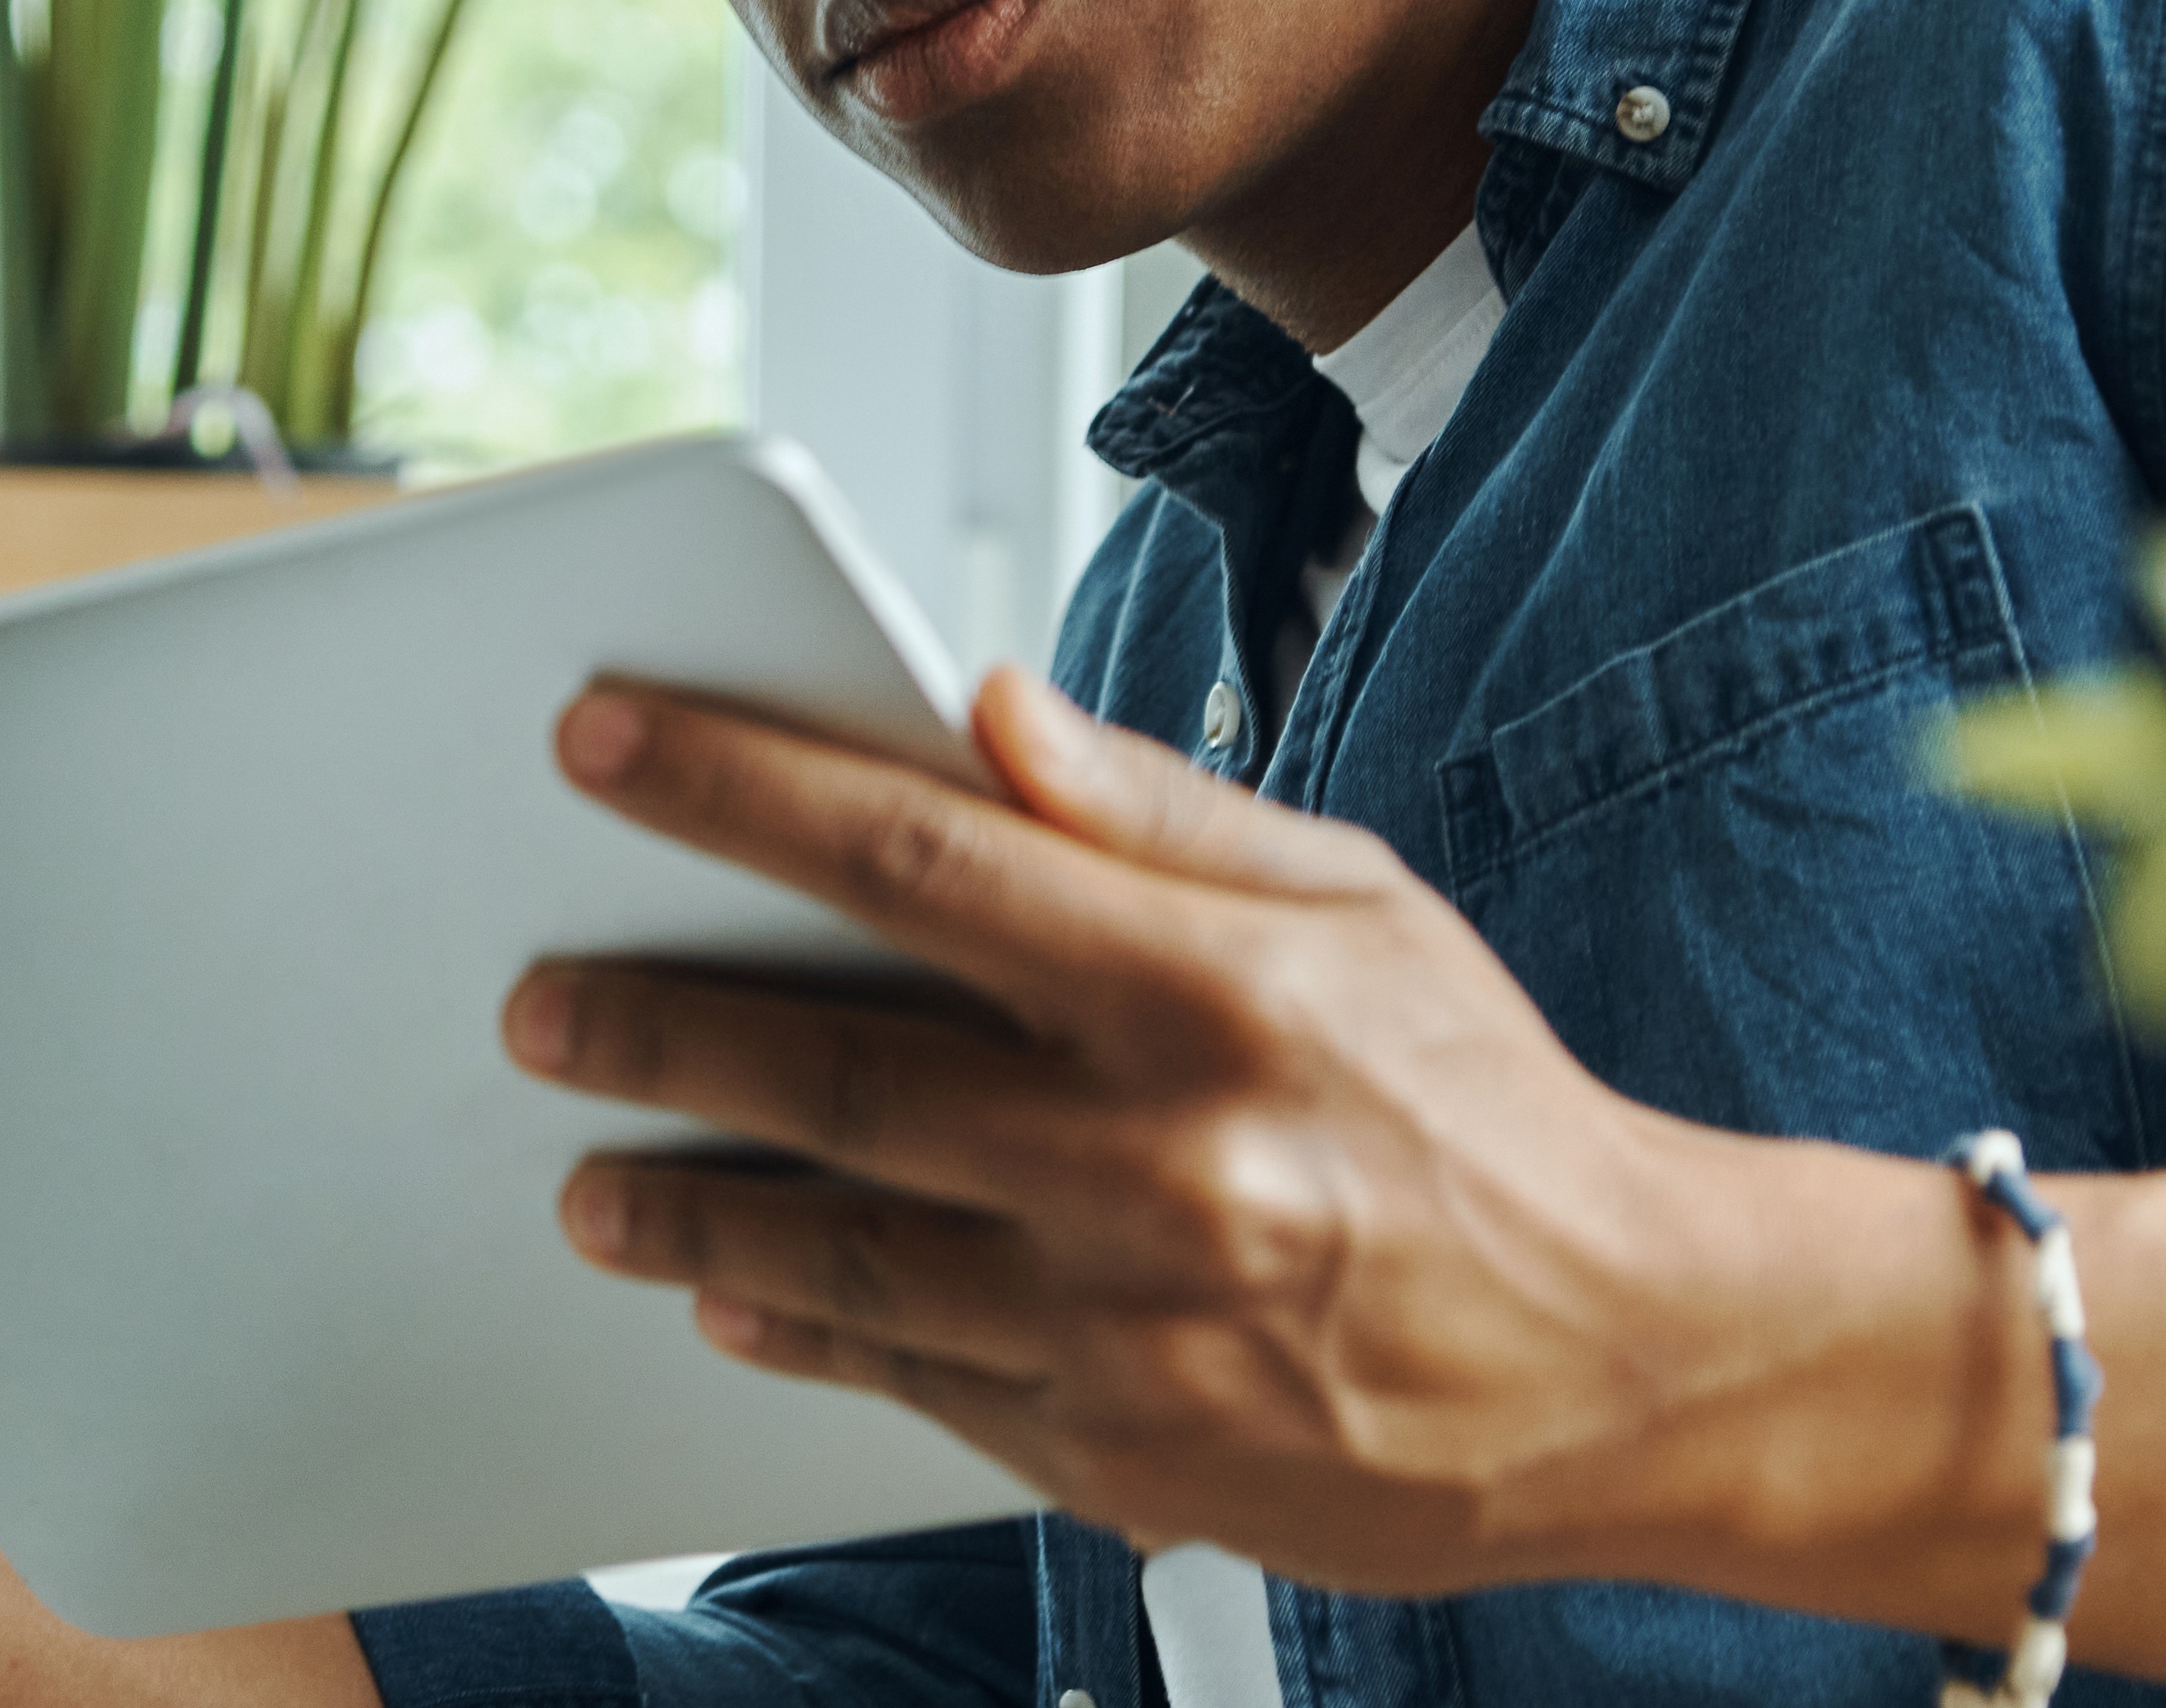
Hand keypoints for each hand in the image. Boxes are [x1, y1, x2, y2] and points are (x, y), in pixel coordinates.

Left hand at [502, 665, 1791, 1591]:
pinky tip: (728, 1296)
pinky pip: (913, 1382)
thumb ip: (1152, 809)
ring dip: (689, 1210)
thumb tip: (982, 709)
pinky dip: (803, 1332)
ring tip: (587, 1178)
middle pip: (840, 1071)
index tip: (599, 739)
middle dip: (655, 1025)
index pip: (919, 855)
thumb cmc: (1479, 1107)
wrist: (1631, 1362)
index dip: (736, 787)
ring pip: (843, 1253)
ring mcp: (1133, 1328)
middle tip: (534, 1000)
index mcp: (1214, 993)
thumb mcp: (1356, 905)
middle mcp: (1164, 1163)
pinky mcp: (1121, 1458)